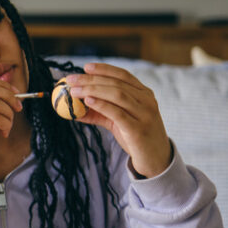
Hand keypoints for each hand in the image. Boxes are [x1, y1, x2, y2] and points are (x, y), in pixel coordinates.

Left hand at [61, 63, 172, 177]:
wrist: (155, 160)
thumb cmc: (136, 137)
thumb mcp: (119, 121)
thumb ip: (100, 113)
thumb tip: (73, 110)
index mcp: (144, 94)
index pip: (123, 75)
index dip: (104, 69)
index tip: (86, 67)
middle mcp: (147, 100)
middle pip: (116, 84)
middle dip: (92, 80)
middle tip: (72, 80)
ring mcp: (144, 114)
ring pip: (117, 95)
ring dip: (93, 90)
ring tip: (75, 91)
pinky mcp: (138, 129)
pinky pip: (117, 113)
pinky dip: (101, 104)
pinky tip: (88, 101)